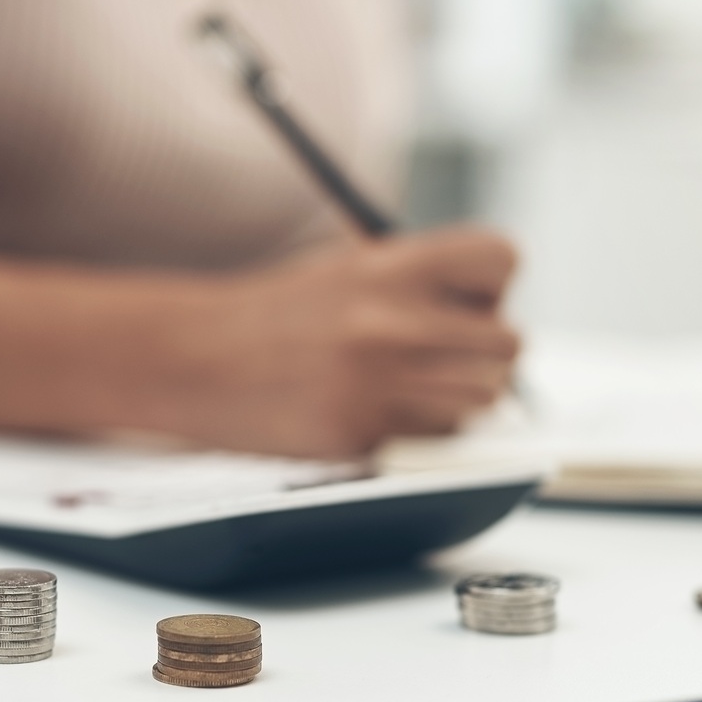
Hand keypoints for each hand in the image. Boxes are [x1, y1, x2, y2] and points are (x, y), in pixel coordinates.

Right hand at [178, 226, 520, 457]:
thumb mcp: (348, 270)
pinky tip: (372, 414)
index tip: (466, 304)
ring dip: (456, 401)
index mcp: (391, 265)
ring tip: (407, 389)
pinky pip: (431, 441)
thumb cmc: (274, 316)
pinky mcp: (361, 435)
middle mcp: (391, 320)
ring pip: (480, 401)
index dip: (492, 286)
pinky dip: (415, 434)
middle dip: (483, 355)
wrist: (193, 358)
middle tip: (442, 358)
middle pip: (507, 344)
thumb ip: (419, 285)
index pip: (501, 259)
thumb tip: (489, 316)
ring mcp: (378, 382)